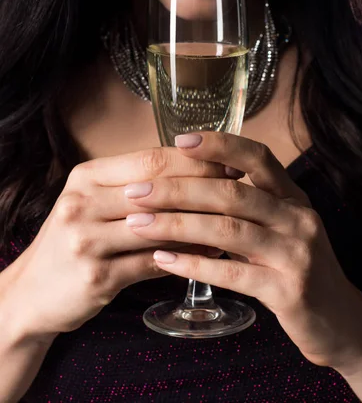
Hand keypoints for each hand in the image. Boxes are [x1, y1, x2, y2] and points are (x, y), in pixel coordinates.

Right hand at [1, 148, 227, 340]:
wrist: (32, 291)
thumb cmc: (74, 239)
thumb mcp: (93, 201)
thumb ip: (134, 184)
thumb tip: (193, 171)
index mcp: (86, 177)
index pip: (150, 159)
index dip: (194, 159)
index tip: (229, 161)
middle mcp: (82, 203)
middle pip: (157, 188)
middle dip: (204, 187)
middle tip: (240, 188)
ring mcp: (86, 240)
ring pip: (159, 226)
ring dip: (201, 224)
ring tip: (234, 222)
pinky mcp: (95, 277)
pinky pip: (153, 262)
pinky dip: (186, 257)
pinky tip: (210, 254)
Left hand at [125, 132, 361, 372]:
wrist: (340, 321)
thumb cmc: (297, 267)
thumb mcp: (281, 227)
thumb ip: (248, 206)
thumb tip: (190, 183)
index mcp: (293, 197)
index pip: (257, 157)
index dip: (220, 145)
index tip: (180, 140)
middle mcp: (298, 218)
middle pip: (232, 193)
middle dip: (178, 189)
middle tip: (136, 191)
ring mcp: (296, 254)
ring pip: (228, 230)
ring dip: (176, 225)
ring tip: (137, 223)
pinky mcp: (288, 291)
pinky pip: (232, 272)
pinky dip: (194, 265)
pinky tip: (163, 260)